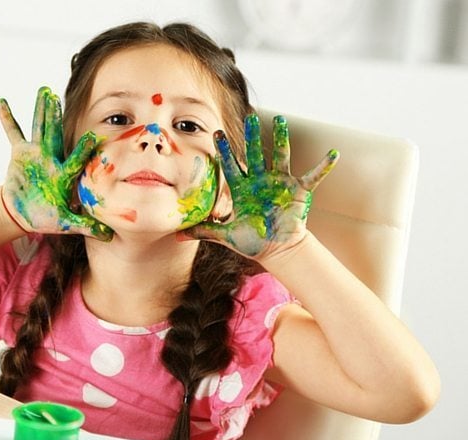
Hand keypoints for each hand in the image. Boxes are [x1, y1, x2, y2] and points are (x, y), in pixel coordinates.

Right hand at [0, 86, 112, 240]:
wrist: (25, 213)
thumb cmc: (47, 217)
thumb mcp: (66, 223)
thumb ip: (86, 226)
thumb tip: (109, 237)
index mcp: (63, 174)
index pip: (76, 159)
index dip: (84, 149)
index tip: (94, 135)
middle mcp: (52, 159)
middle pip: (55, 134)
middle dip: (55, 116)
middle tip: (57, 96)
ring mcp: (36, 154)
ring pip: (39, 128)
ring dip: (40, 111)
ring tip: (44, 91)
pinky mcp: (20, 154)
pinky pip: (13, 134)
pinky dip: (7, 119)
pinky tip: (2, 102)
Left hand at [183, 114, 337, 258]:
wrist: (276, 250)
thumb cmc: (252, 241)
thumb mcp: (225, 235)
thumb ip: (203, 230)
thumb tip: (176, 235)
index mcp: (243, 188)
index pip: (231, 166)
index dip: (224, 151)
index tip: (215, 135)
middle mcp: (261, 181)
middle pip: (255, 154)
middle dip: (252, 137)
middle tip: (249, 118)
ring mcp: (280, 183)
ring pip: (280, 156)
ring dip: (281, 139)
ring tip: (281, 121)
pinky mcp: (299, 191)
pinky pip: (313, 176)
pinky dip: (324, 166)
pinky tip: (334, 154)